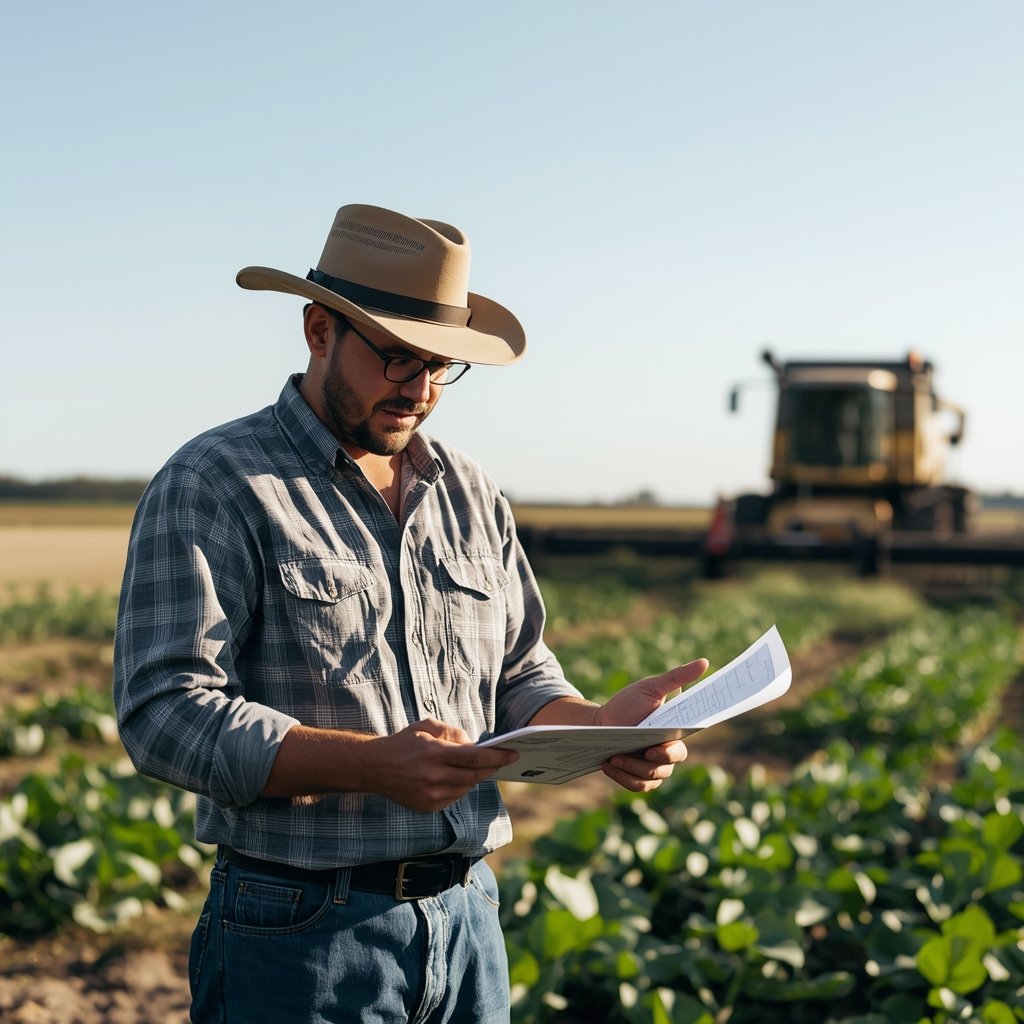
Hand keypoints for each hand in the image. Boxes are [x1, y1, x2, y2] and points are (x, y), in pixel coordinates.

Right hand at [364, 719, 518, 812]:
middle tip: (504, 760)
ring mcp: (431, 795)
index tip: (513, 753)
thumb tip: (473, 744)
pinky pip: (454, 797)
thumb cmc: (403, 743)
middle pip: (475, 776)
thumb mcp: (427, 727)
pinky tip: (456, 776)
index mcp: (435, 754)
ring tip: (478, 766)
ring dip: (475, 777)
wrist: (374, 767)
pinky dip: (460, 786)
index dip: (497, 757)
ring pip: (466, 787)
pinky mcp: (428, 807)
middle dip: (492, 768)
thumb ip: (452, 732)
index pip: (475, 758)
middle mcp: (434, 777)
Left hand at [595, 659, 708, 791]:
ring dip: (632, 769)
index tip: (661, 742)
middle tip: (641, 751)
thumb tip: (705, 662)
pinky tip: (608, 765)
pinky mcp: (637, 778)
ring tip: (614, 757)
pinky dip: (623, 778)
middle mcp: (666, 753)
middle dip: (653, 761)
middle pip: (668, 764)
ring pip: (651, 778)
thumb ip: (677, 677)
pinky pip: (636, 786)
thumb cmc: (627, 704)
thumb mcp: (650, 688)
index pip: (683, 744)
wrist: (600, 723)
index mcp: (672, 733)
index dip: (673, 749)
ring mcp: (652, 768)